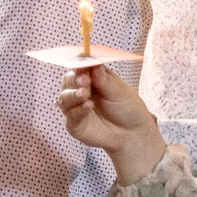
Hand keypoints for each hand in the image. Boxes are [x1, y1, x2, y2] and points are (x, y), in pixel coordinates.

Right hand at [56, 66, 164, 185]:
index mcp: (90, 78)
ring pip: (64, 98)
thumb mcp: (119, 91)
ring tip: (84, 94)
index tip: (82, 66)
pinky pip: (70, 116)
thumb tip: (94, 64)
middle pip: (67, 81)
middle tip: (84, 81)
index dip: (79, 65)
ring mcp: (75, 107)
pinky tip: (87, 106)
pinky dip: (77, 110)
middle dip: (74, 80)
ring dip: (72, 94)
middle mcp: (79, 91)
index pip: (79, 68)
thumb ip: (104, 79)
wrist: (132, 133)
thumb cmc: (127, 108)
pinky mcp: (74, 124)